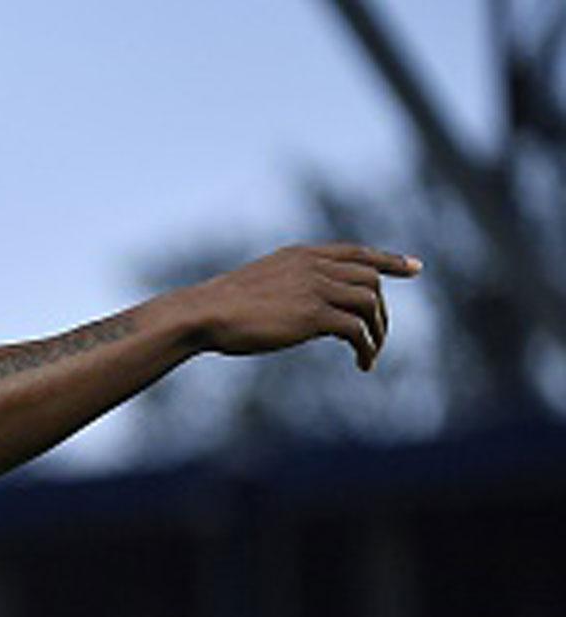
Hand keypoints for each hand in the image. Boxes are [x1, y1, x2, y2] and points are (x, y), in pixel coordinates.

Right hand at [175, 243, 420, 371]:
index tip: (414, 269)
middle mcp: (314, 267)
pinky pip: (356, 329)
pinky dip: (366, 347)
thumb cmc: (219, 308)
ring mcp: (315, 289)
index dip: (389, 260)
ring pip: (369, 303)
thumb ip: (287, 288)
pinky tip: (362, 363)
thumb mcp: (259, 286)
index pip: (358, 253)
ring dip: (377, 331)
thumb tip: (299, 309)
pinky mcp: (313, 316)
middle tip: (377, 336)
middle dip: (381, 310)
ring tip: (369, 354)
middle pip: (371, 280)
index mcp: (302, 256)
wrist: (203, 313)